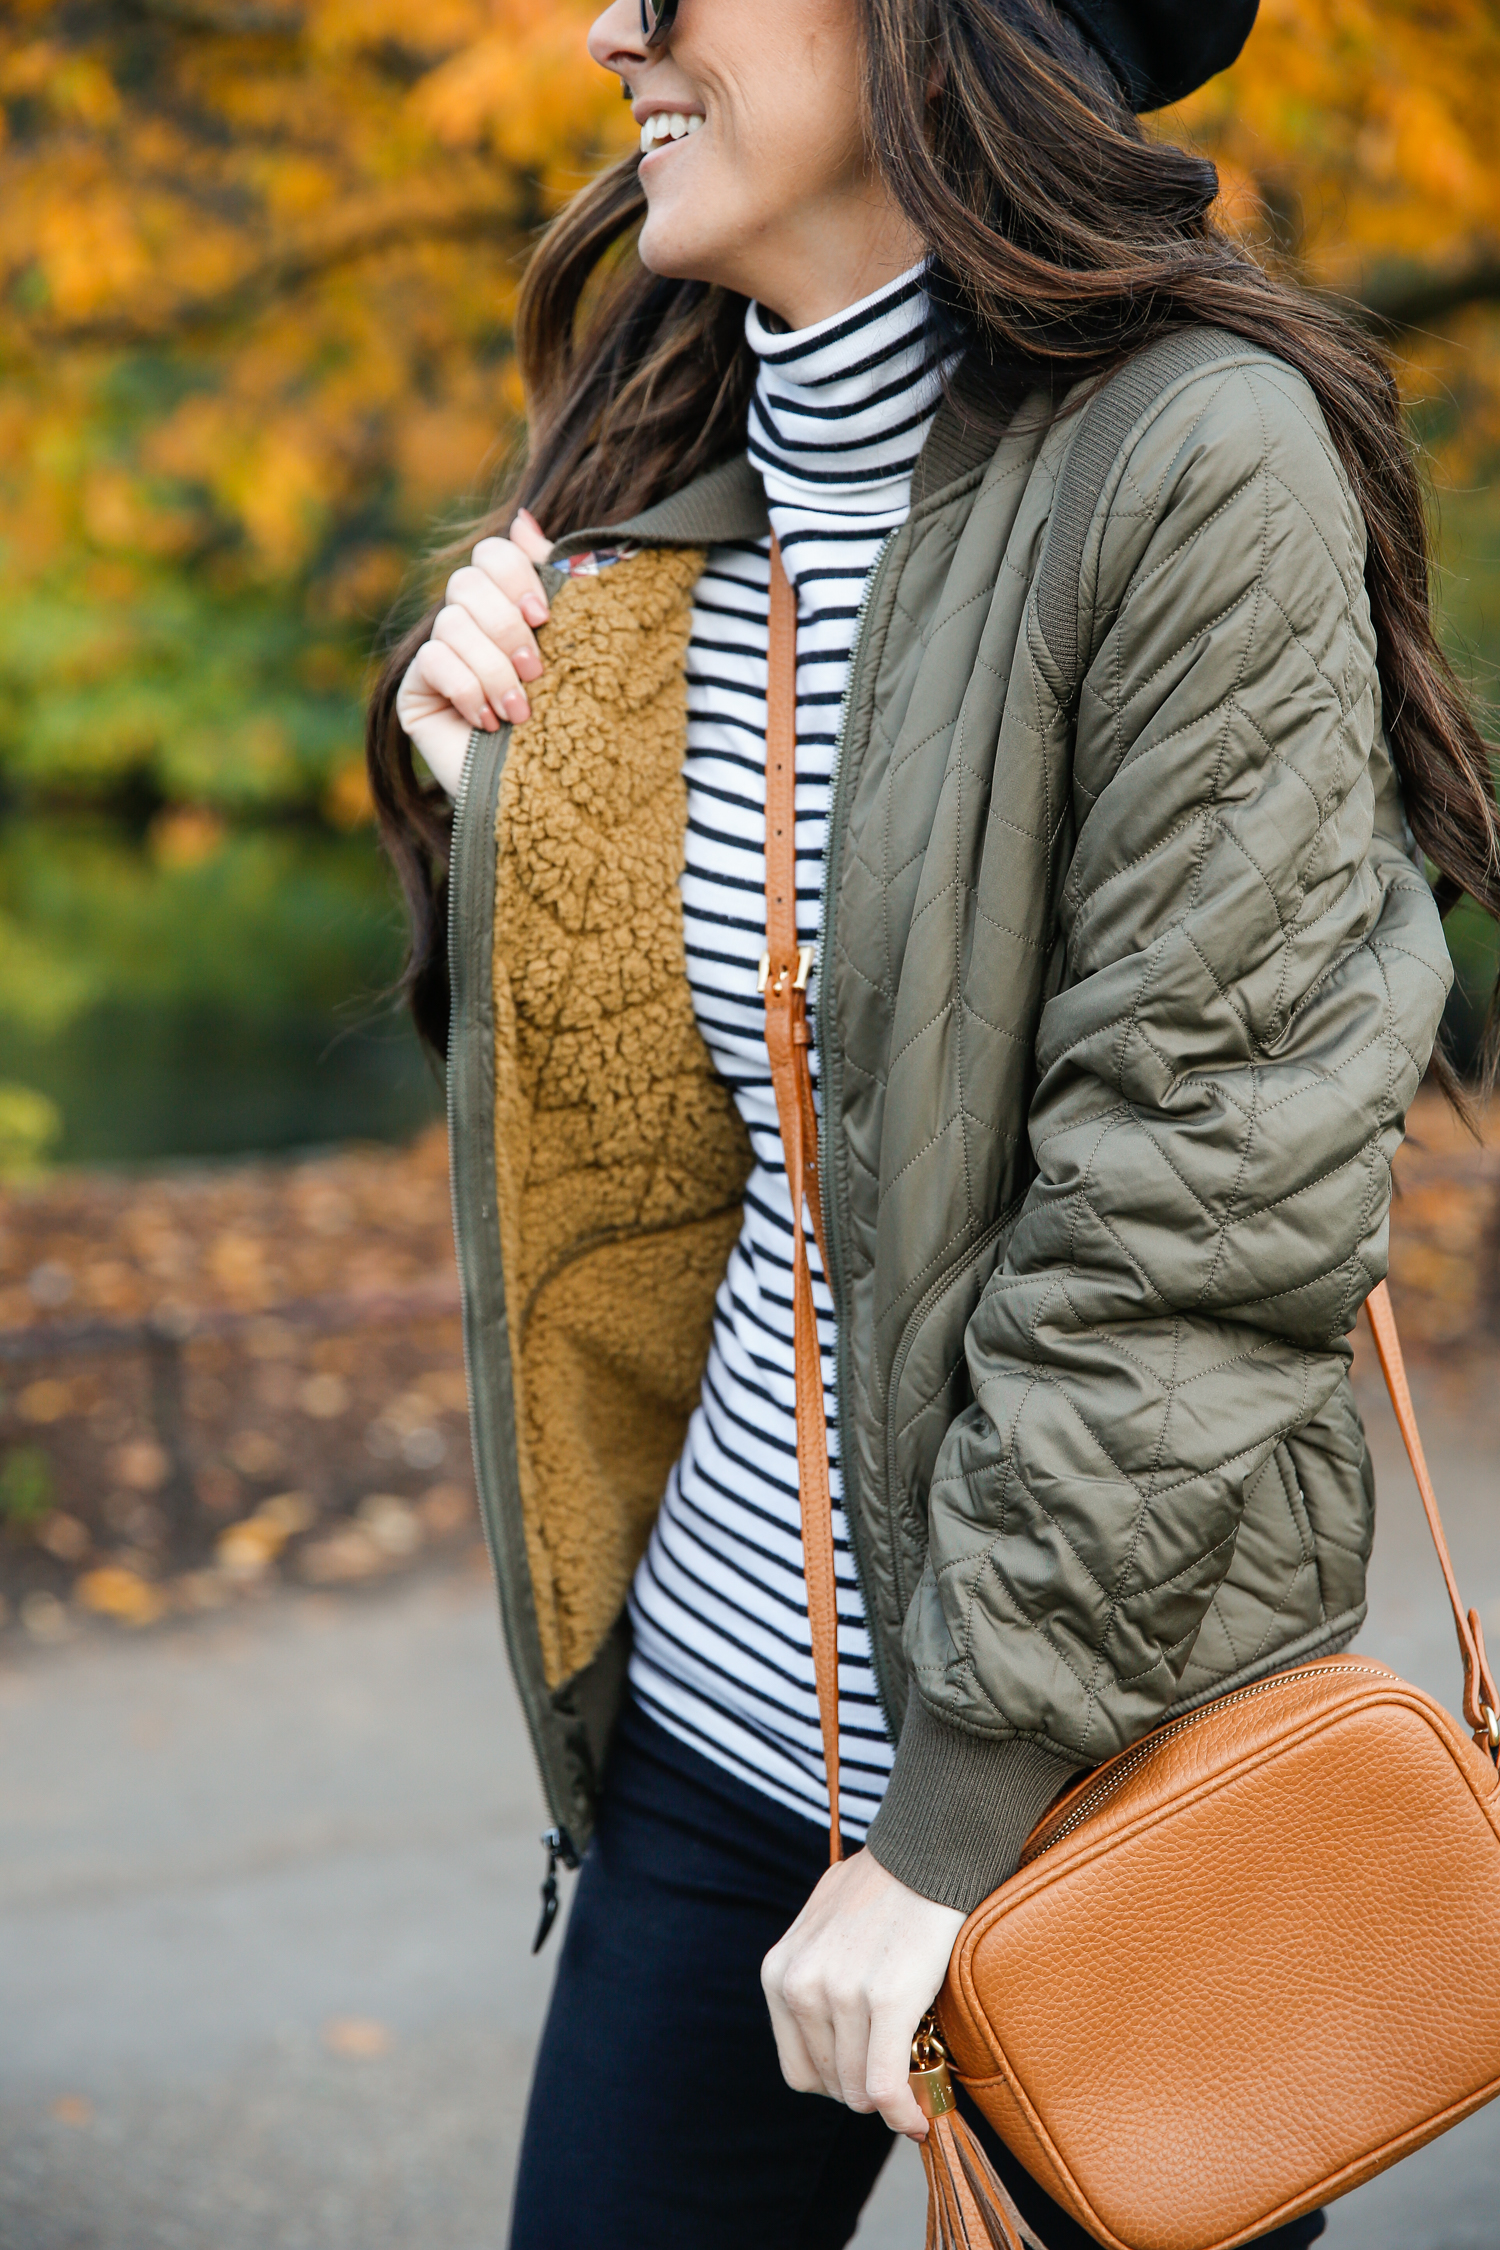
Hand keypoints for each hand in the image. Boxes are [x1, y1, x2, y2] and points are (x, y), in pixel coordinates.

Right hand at [396, 509, 553, 795]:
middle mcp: (466, 626)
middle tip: (536, 673)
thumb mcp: (573, 645)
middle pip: (467, 582)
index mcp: (505, 606)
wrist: (553, 796)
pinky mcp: (413, 693)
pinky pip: (433, 660)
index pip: (492, 554)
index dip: (515, 574)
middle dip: (508, 628)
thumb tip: (525, 519)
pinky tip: (489, 723)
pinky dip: (468, 690)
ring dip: (495, 669)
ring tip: (521, 711)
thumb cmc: (570, 722)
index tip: (546, 617)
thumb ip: (554, 583)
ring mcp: (436, 659)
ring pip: (452, 623)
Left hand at [762, 1847, 964, 2138]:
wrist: (925, 1854)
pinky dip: (904, 2112)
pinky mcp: (886, 1999)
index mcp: (779, 1973)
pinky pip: (887, 2085)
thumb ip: (813, 1974)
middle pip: (831, 2084)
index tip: (869, 2078)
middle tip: (901, 2080)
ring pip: (862, 2091)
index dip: (837, 2083)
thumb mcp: (820, 1927)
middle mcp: (800, 1985)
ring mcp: (840, 1993)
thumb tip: (829, 2028)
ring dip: (891, 2100)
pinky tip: (920, 2117)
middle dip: (868, 2090)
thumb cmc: (881, 1887)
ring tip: (917, 2086)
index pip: (799, 2070)